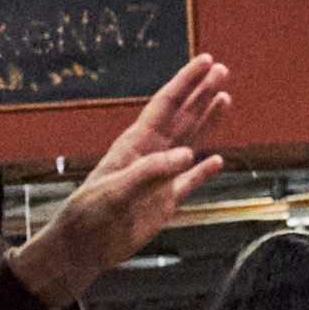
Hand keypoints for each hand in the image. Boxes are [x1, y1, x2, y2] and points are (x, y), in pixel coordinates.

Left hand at [25, 51, 236, 291]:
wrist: (83, 247)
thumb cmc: (89, 214)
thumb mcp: (116, 190)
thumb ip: (150, 171)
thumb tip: (189, 155)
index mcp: (135, 144)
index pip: (166, 105)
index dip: (186, 82)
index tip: (206, 62)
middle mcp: (150, 155)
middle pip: (182, 117)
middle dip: (201, 93)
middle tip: (222, 70)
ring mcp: (160, 178)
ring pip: (191, 142)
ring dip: (208, 121)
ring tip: (225, 98)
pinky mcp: (165, 202)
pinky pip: (190, 183)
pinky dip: (204, 172)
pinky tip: (217, 161)